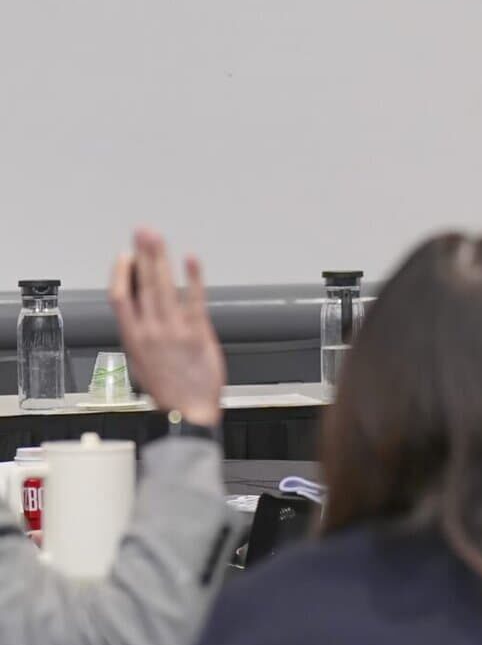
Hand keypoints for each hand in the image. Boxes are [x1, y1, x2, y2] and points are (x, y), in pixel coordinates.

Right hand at [109, 229, 224, 425]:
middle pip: (143, 284)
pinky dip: (193, 278)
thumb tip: (141, 312)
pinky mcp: (198, 333)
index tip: (125, 257)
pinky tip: (191, 260)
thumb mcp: (141, 362)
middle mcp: (151, 331)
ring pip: (164, 287)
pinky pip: (195, 300)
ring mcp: (175, 330)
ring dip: (161, 259)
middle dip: (143, 255)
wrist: (188, 412)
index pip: (120, 298)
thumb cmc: (168, 390)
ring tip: (158, 238)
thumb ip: (142, 334)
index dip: (121, 274)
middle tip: (142, 232)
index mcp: (134, 338)